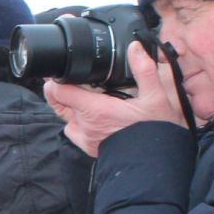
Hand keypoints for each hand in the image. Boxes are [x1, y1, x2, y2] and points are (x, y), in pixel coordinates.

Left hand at [43, 42, 182, 157]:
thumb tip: (135, 48)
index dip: (56, 79)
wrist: (153, 164)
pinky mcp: (88, 147)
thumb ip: (144, 70)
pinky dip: (77, 121)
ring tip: (87, 96)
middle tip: (74, 79)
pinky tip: (91, 115)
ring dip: (71, 105)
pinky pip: (73, 130)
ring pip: (65, 116)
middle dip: (63, 89)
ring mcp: (84, 137)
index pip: (60, 91)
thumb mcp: (156, 98)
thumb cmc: (154, 132)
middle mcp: (84, 124)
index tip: (61, 70)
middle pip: (59, 102)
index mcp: (95, 109)